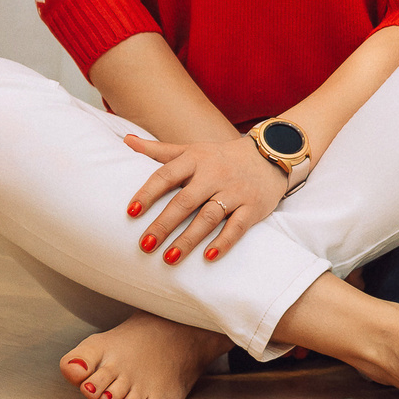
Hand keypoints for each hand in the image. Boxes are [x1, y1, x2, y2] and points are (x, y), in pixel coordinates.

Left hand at [125, 132, 289, 263]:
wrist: (271, 154)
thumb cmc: (222, 157)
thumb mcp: (192, 150)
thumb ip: (159, 150)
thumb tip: (127, 140)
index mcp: (196, 160)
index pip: (167, 175)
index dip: (148, 193)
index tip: (131, 211)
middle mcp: (215, 174)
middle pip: (186, 201)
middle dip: (164, 224)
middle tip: (144, 245)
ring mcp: (236, 191)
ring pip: (209, 216)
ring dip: (189, 238)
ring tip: (169, 258)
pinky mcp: (254, 207)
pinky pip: (238, 226)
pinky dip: (224, 242)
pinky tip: (209, 256)